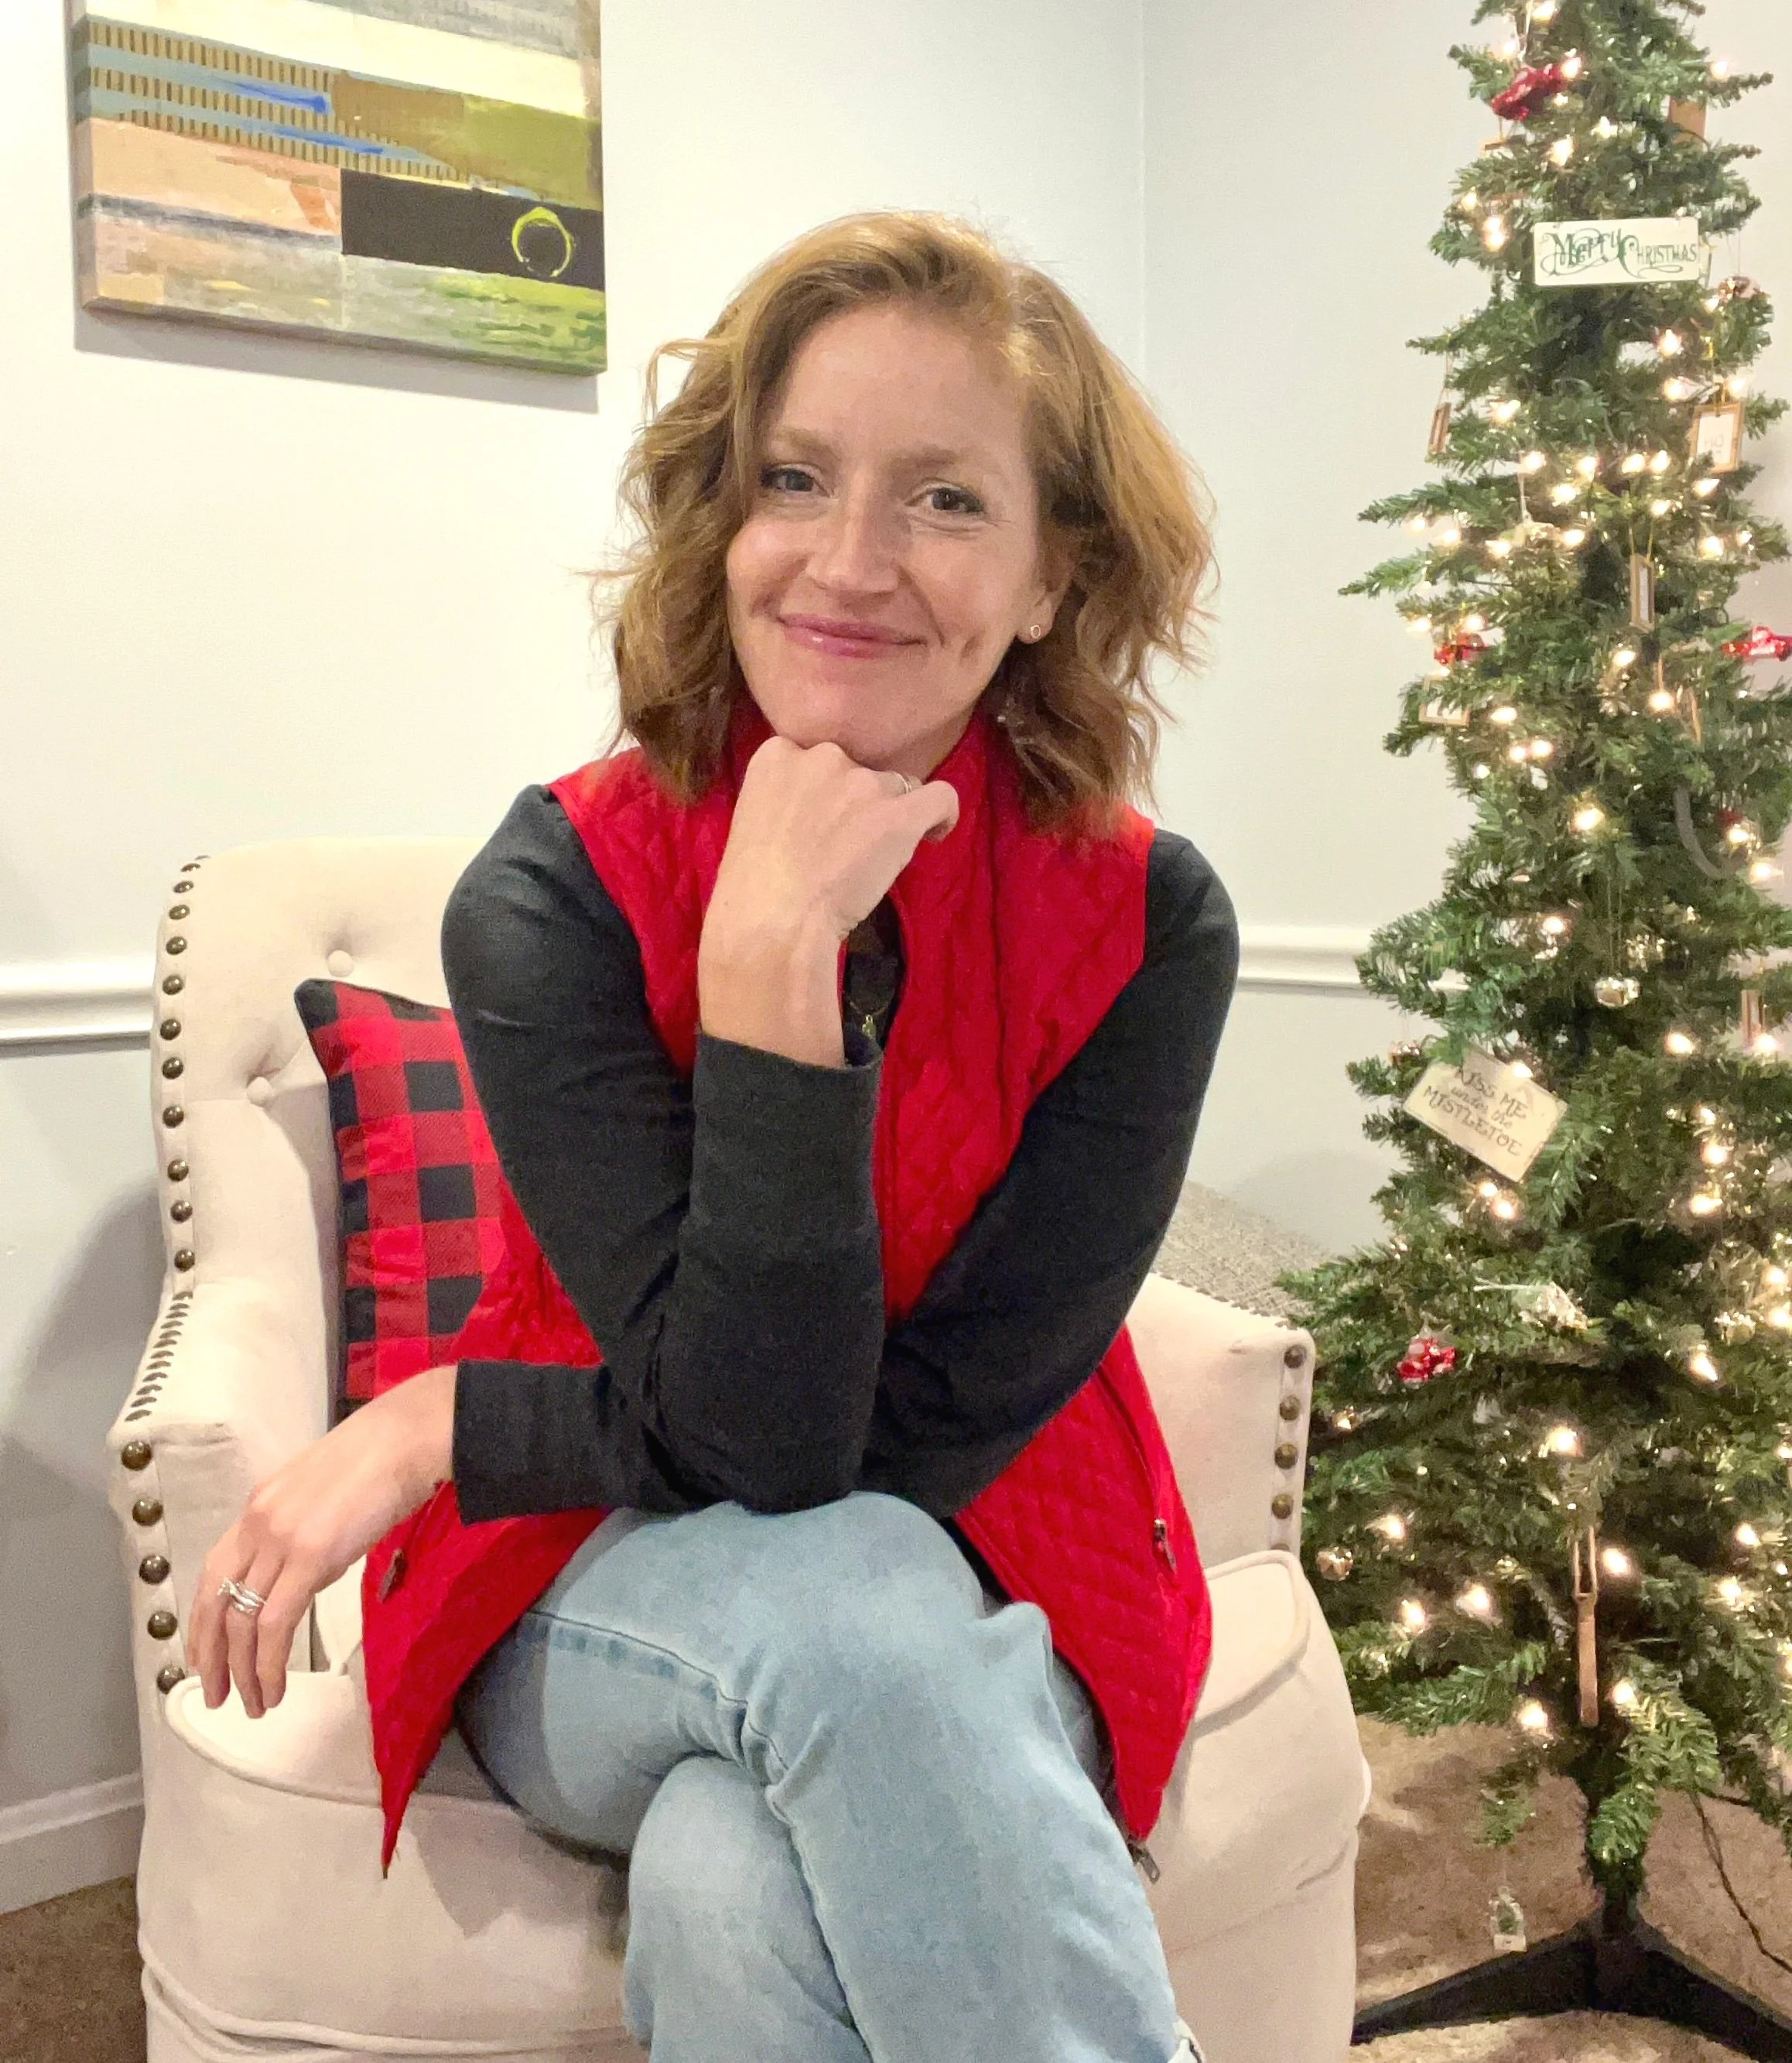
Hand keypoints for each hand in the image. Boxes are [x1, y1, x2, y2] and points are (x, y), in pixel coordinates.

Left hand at [186, 1364, 455, 1716]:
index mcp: (260, 1506)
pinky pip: (275, 1624)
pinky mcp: (310, 1556)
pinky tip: (275, 1688)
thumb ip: (304, 1531)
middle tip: (215, 1695)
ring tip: (253, 1704)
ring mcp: (281, 1539)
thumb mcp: (324, 1494)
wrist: (408, 1437)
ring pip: (242, 1621)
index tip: (207, 1655)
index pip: (215, 1571)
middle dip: (211, 1655)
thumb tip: (305, 1572)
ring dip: (243, 1671)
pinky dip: (269, 1664)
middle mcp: (258, 1523)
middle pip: (215, 1600)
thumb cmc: (382, 1458)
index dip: (204, 1619)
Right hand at [707, 735, 959, 953]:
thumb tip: (817, 814)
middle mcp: (822, 756)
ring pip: (896, 785)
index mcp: (777, 755)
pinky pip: (941, 796)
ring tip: (875, 856)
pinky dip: (942, 815)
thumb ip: (785, 801)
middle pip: (856, 768)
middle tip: (844, 845)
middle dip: (855, 801)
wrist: (770, 919)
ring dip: (889, 814)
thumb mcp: (751, 822)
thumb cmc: (751, 889)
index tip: (821, 821)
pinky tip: (933, 834)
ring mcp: (863, 782)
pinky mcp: (900, 813)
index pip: (813, 757)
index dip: (824, 790)